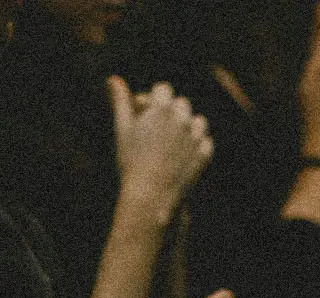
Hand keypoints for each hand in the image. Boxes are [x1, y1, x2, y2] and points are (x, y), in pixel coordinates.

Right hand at [109, 78, 213, 226]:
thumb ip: (121, 101)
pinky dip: (196, 146)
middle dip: (170, 112)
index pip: (163, 89)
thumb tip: (113, 79)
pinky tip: (182, 156)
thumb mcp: (122, 129)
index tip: (145, 111)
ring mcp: (196, 136)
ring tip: (171, 142)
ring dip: (186, 127)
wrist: (151, 196)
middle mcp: (182, 118)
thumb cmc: (131, 161)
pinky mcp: (205, 153)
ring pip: (196, 121)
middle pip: (180, 104)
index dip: (153, 100)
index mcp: (162, 108)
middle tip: (157, 129)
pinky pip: (205, 141)